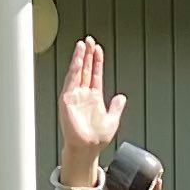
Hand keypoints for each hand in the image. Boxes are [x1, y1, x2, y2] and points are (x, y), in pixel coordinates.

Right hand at [54, 35, 119, 185]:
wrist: (88, 149)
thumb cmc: (97, 138)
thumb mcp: (113, 119)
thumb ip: (116, 107)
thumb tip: (122, 97)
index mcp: (94, 98)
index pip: (96, 74)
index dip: (97, 61)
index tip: (99, 49)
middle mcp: (84, 95)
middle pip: (86, 69)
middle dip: (88, 54)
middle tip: (90, 40)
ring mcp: (75, 96)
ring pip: (78, 72)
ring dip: (80, 58)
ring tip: (83, 44)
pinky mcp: (67, 100)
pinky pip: (71, 81)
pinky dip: (74, 70)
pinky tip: (78, 59)